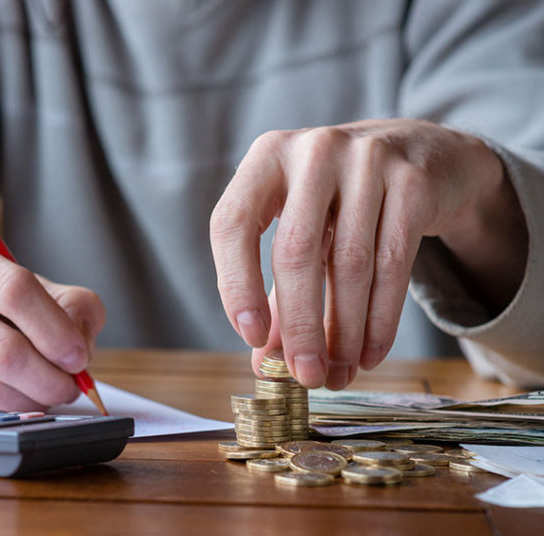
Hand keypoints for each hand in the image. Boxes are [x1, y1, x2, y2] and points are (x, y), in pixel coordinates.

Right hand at [0, 232, 104, 411]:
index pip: (15, 290)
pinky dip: (3, 411)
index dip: (55, 330)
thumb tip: (81, 349)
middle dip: (49, 378)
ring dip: (31, 400)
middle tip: (70, 387)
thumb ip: (69, 305)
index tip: (78, 356)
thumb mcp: (22, 283)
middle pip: (2, 350)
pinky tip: (12, 399)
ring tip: (46, 393)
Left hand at [210, 118, 513, 389]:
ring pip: (350, 264)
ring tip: (338, 373)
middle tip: (304, 376)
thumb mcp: (301, 231)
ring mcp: (367, 159)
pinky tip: (371, 353)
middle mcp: (313, 150)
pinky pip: (394, 264)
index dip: (235, 285)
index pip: (232, 224)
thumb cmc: (340, 200)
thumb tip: (262, 363)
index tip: (250, 337)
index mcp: (266, 157)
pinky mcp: (412, 182)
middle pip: (296, 251)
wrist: (420, 154)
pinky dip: (380, 319)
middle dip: (300, 325)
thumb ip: (275, 293)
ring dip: (344, 332)